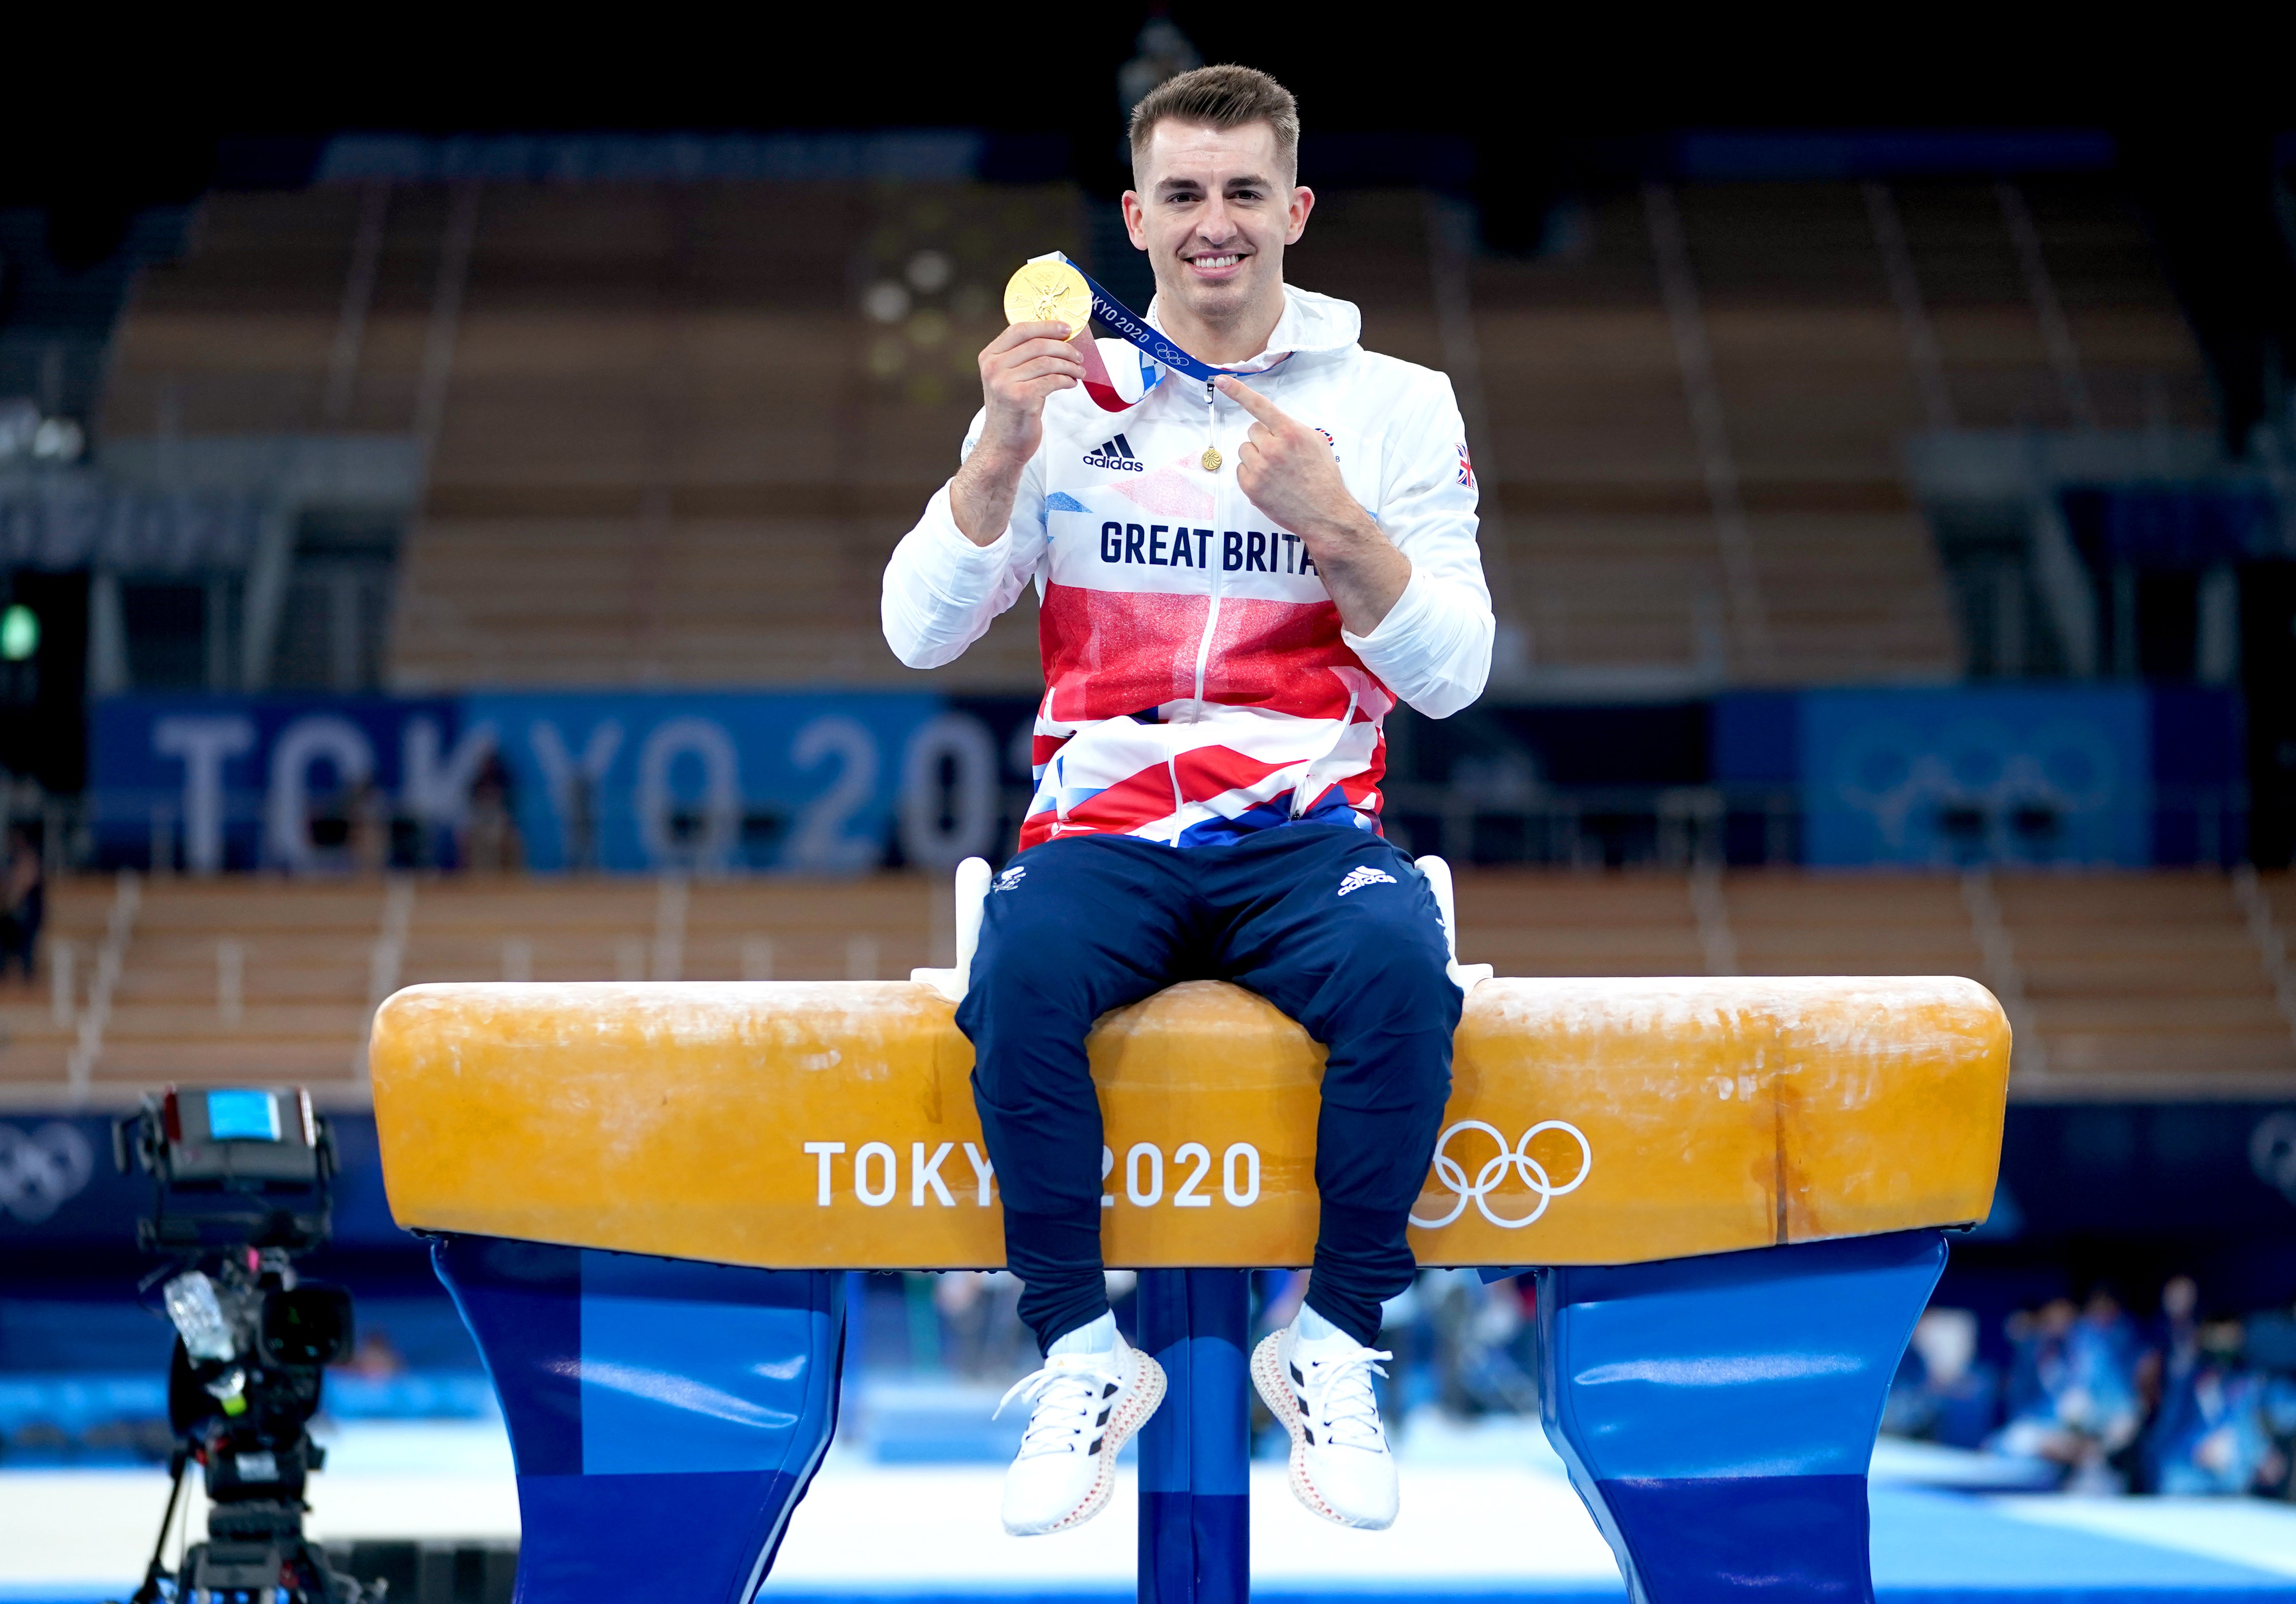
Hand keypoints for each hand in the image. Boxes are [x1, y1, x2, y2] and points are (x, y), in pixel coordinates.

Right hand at [951, 322, 1082, 544]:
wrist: (1002, 445)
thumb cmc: (1011, 411)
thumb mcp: (1008, 378)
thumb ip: (1023, 357)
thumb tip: (1058, 336)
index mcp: (989, 357)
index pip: (1019, 329)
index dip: (1046, 326)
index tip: (1067, 328)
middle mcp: (993, 368)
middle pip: (1037, 344)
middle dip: (1063, 348)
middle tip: (1078, 356)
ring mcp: (1004, 383)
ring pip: (1047, 362)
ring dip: (1069, 365)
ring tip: (1079, 372)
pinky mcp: (1020, 399)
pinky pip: (1052, 380)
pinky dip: (1067, 380)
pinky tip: (1071, 384)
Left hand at [1220, 376, 1357, 539]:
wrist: (1325, 513)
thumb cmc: (1323, 477)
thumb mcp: (1316, 442)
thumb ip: (1293, 428)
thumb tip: (1274, 424)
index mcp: (1290, 433)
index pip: (1260, 405)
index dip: (1238, 391)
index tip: (1221, 380)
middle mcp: (1273, 448)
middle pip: (1253, 431)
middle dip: (1264, 440)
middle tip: (1281, 456)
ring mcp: (1260, 468)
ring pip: (1245, 450)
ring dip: (1257, 457)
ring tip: (1276, 472)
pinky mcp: (1250, 487)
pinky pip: (1241, 470)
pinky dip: (1252, 474)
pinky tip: (1270, 483)